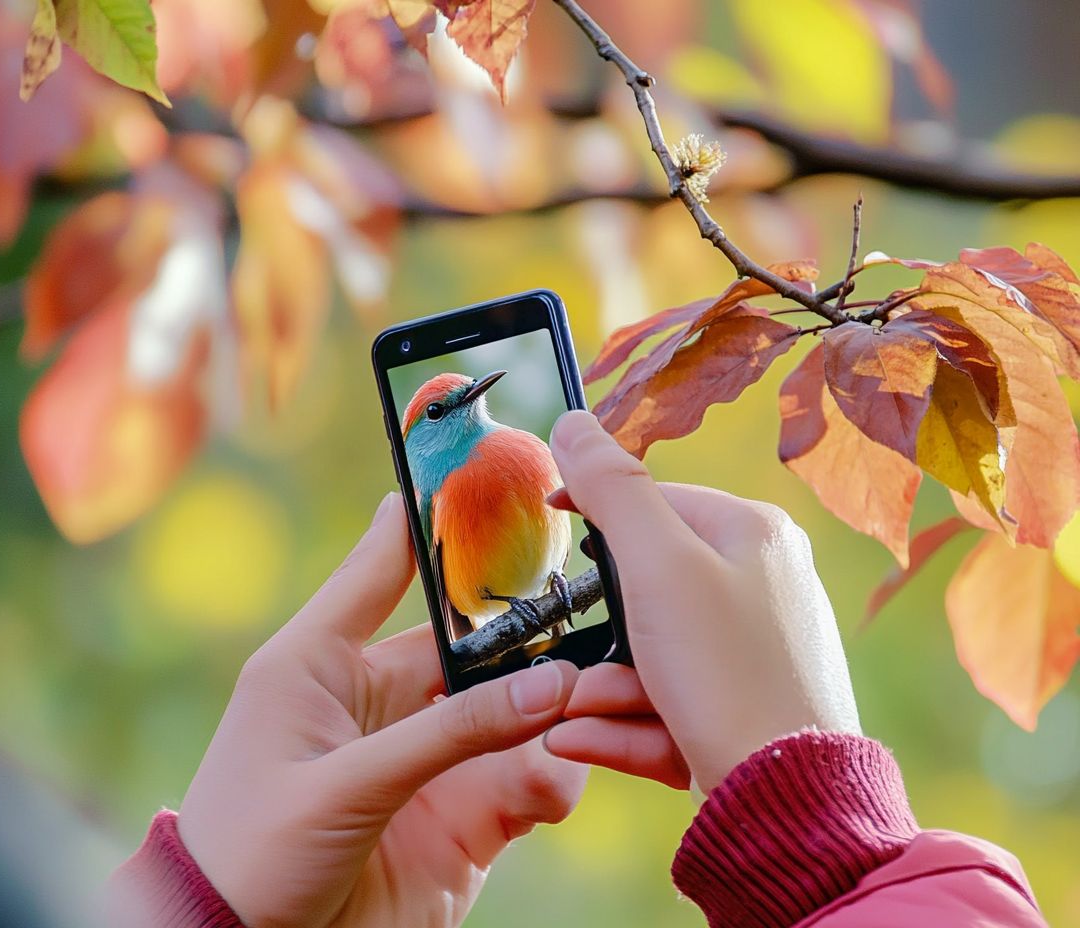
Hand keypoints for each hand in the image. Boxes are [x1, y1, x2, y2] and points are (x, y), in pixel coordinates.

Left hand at [176, 494, 587, 927]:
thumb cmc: (252, 853)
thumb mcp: (343, 781)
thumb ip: (450, 731)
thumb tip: (551, 680)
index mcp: (327, 661)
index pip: (390, 566)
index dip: (439, 518)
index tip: (494, 462)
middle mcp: (384, 698)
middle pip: (478, 643)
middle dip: (538, 633)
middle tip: (602, 616)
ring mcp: (425, 757)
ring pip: (514, 709)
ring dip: (556, 709)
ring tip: (591, 711)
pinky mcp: (460, 816)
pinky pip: (527, 779)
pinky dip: (554, 776)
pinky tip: (554, 787)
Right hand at [542, 411, 860, 793]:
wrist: (786, 803)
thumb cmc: (726, 672)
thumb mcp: (657, 566)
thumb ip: (611, 489)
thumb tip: (572, 422)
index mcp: (752, 535)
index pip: (656, 499)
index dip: (593, 509)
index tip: (546, 519)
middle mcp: (763, 585)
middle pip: (646, 586)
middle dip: (596, 630)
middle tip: (563, 666)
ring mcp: (755, 652)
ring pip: (651, 653)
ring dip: (600, 686)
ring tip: (569, 715)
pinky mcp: (743, 709)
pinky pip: (667, 702)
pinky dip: (622, 722)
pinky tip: (578, 740)